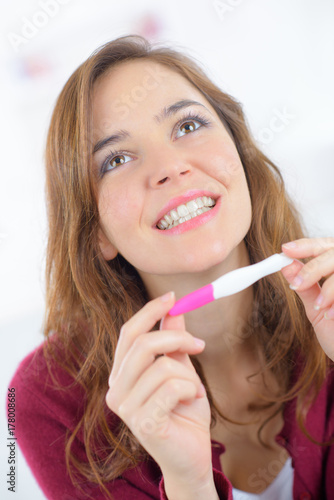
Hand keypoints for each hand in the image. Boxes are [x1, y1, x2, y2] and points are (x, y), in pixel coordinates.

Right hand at [106, 292, 213, 486]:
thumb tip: (174, 310)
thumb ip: (173, 342)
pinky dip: (190, 389)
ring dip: (188, 374)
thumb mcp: (181, 370)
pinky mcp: (143, 423)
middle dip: (176, 338)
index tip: (172, 298)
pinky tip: (191, 401)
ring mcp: (126, 408)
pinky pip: (173, 387)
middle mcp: (116, 390)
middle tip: (199, 345)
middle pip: (142, 344)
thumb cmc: (184, 412)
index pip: (129, 333)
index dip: (149, 312)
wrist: (192, 455)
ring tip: (194, 389)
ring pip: (162, 365)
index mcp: (121, 374)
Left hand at [281, 237, 333, 360]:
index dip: (306, 245)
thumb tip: (286, 266)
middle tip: (297, 283)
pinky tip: (332, 315)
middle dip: (314, 267)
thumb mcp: (317, 309)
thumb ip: (305, 287)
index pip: (325, 246)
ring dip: (330, 288)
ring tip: (319, 307)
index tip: (285, 250)